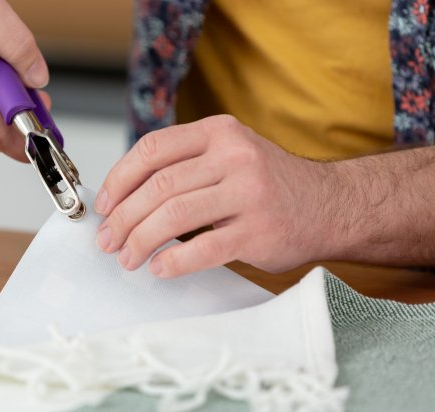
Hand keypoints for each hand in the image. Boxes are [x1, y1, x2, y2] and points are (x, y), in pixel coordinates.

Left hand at [95, 115, 334, 277]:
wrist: (330, 205)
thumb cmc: (270, 183)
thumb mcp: (231, 154)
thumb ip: (187, 164)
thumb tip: (126, 196)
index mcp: (219, 132)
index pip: (153, 149)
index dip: (119, 178)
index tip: (105, 204)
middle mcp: (234, 157)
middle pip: (159, 185)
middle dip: (124, 217)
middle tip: (109, 239)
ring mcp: (248, 194)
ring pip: (175, 215)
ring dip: (140, 240)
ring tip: (127, 257)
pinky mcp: (258, 232)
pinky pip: (203, 248)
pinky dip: (174, 261)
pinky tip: (159, 268)